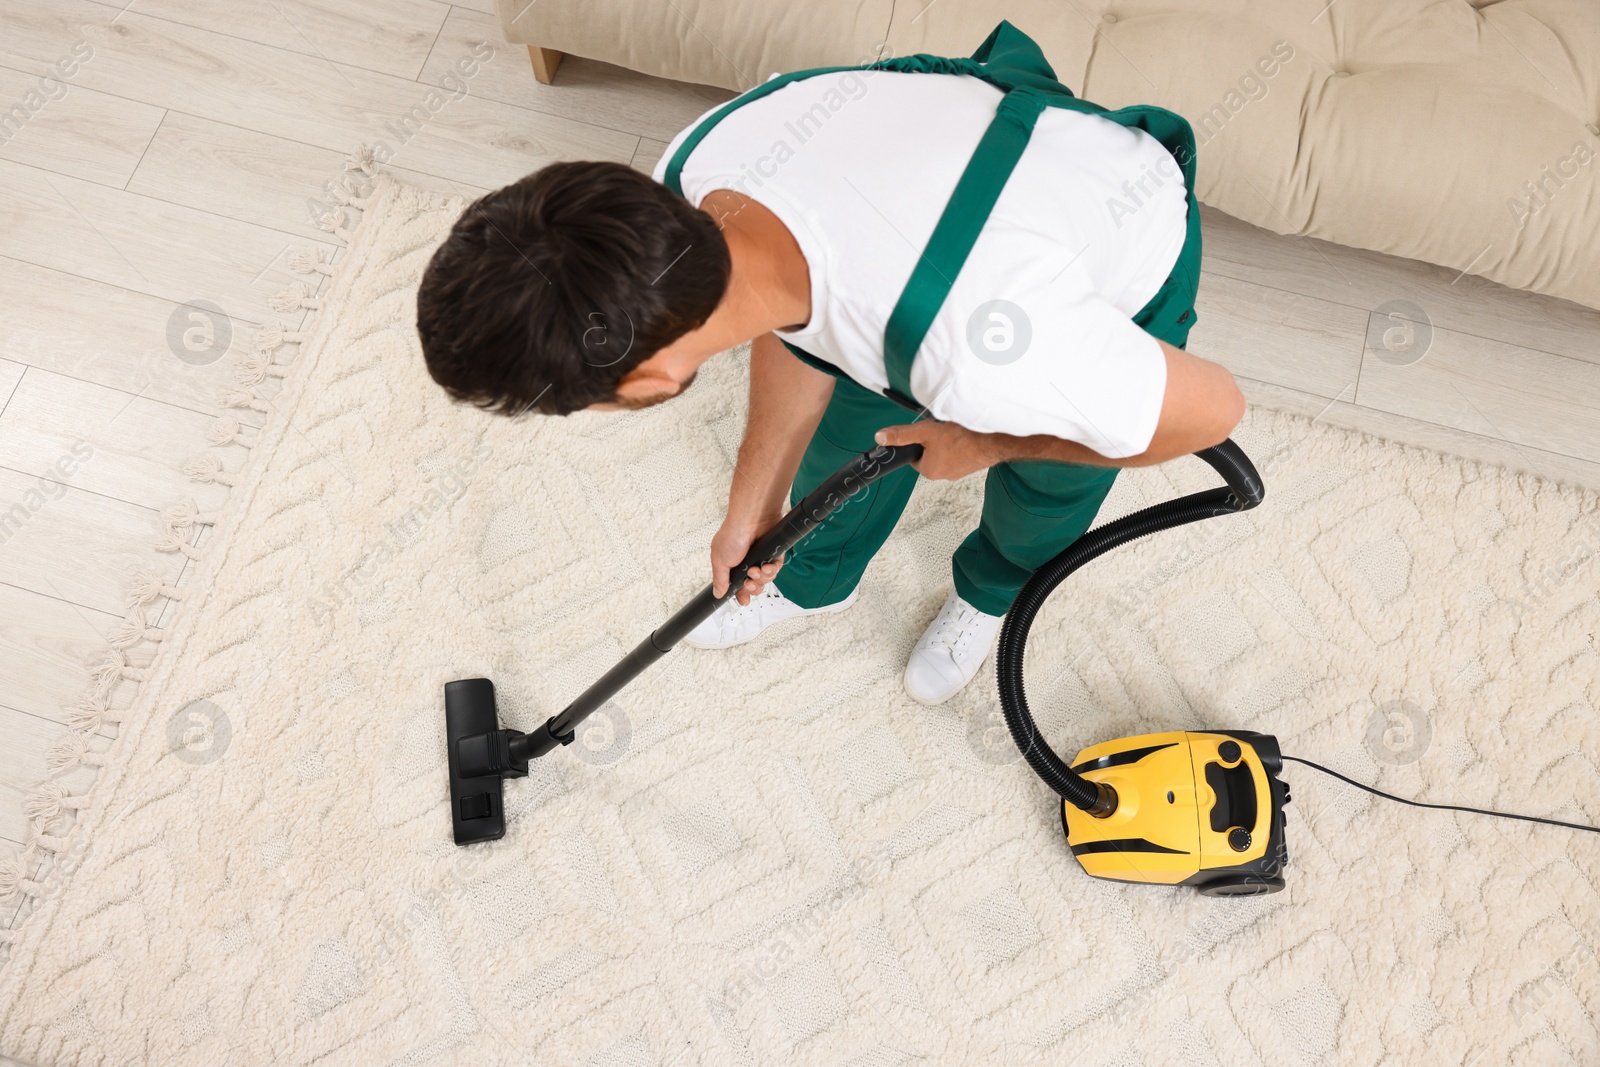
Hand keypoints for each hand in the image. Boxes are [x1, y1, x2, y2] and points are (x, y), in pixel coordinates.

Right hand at [710, 511, 784, 603]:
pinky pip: (775, 569)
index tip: (744, 600)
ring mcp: (761, 558)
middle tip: (749, 582)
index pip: (738, 586)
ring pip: (766, 579)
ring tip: (757, 569)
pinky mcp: (773, 554)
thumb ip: (720, 579)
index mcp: (732, 566)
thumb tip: (717, 593)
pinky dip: (772, 570)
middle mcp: (747, 563)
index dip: (742, 594)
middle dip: (753, 587)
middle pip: (754, 586)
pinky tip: (766, 566)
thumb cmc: (733, 535)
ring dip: (762, 578)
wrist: (752, 519)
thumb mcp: (720, 561)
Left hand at [875, 421, 1005, 480]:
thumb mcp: (925, 432)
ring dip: (948, 442)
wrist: (994, 441)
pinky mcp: (971, 465)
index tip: (924, 434)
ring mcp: (959, 471)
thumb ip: (902, 436)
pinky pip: (960, 453)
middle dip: (933, 441)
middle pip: (929, 454)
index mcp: (929, 471)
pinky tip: (965, 436)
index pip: (914, 457)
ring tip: (955, 432)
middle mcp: (943, 475)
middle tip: (941, 431)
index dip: (916, 443)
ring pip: (945, 453)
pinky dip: (961, 444)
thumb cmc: (962, 438)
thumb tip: (881, 438)